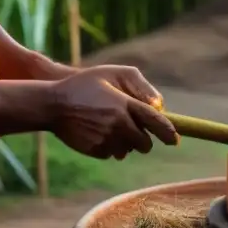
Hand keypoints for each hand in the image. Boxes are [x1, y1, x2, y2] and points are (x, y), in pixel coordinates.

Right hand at [49, 69, 178, 159]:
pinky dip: (111, 146)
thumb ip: (139, 86)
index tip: (174, 140)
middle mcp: (118, 125)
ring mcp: (107, 140)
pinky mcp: (96, 151)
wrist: (53, 104)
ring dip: (126, 142)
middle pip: (144, 143)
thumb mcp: (112, 73)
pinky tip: (98, 132)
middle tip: (133, 128)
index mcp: (125, 105)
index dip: (168, 133)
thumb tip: (158, 106)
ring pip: (129, 150)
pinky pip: (113, 154)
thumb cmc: (85, 84)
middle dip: (144, 138)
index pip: (156, 123)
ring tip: (109, 125)